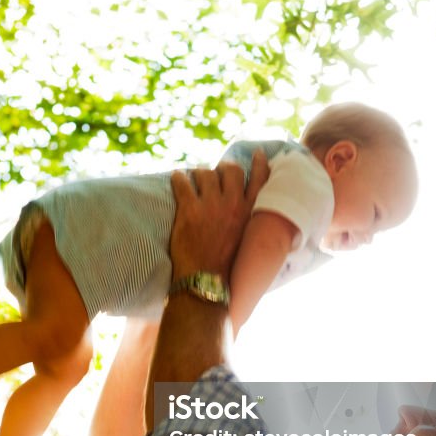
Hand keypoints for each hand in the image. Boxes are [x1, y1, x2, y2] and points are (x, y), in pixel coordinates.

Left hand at [170, 151, 269, 281]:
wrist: (206, 282)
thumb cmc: (225, 266)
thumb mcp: (247, 240)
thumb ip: (247, 221)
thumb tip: (242, 212)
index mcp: (250, 212)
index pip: (260, 179)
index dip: (259, 163)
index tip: (258, 154)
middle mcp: (234, 204)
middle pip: (230, 169)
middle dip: (221, 169)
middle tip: (213, 175)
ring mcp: (211, 205)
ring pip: (204, 173)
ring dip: (197, 175)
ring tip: (192, 181)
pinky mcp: (189, 209)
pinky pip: (182, 182)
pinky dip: (178, 178)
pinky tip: (176, 180)